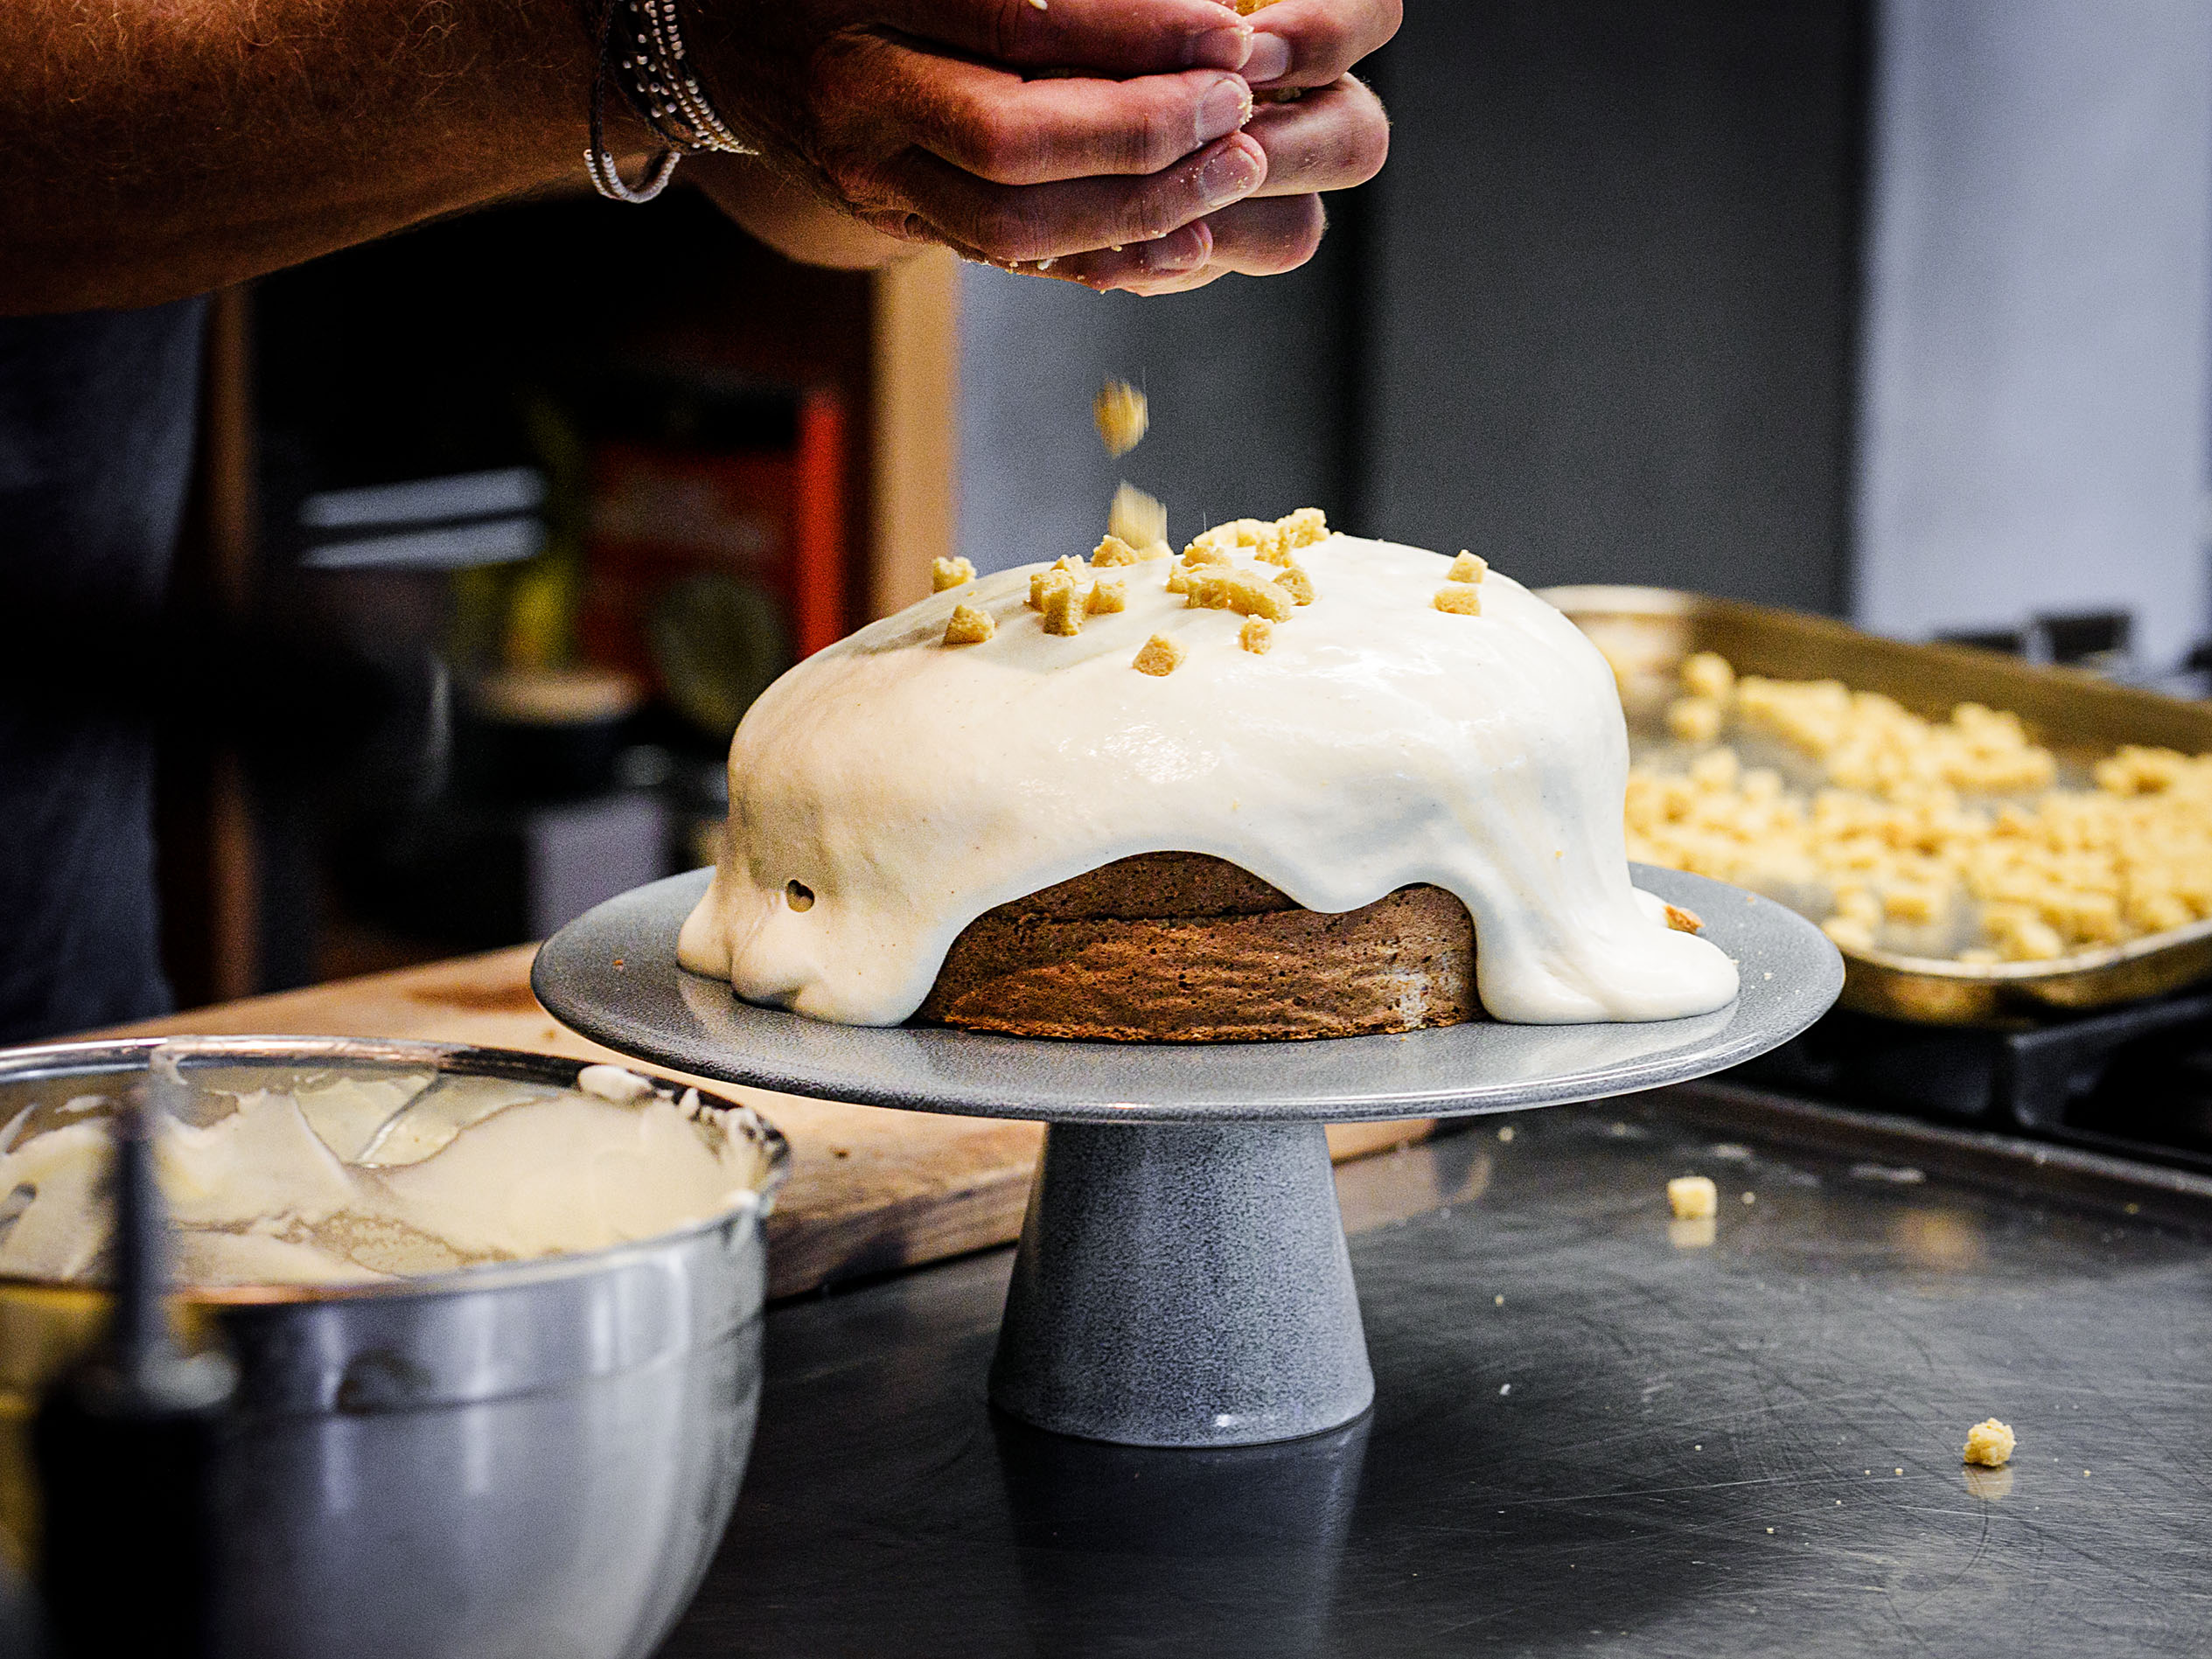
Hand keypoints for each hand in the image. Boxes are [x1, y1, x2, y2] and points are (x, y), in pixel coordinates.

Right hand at [687, 0, 1396, 285]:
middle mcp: (859, 102)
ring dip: (1139, 208)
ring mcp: (873, 179)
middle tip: (1238, 108)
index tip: (1227, 34)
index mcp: (868, 1)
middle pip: (1012, 142)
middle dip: (1142, 134)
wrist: (724, 36)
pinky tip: (1187, 239)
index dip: (1134, 35)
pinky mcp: (899, 224)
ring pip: (1013, 227)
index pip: (1016, 23)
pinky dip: (1104, 258)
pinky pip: (1011, 262)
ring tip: (1232, 167)